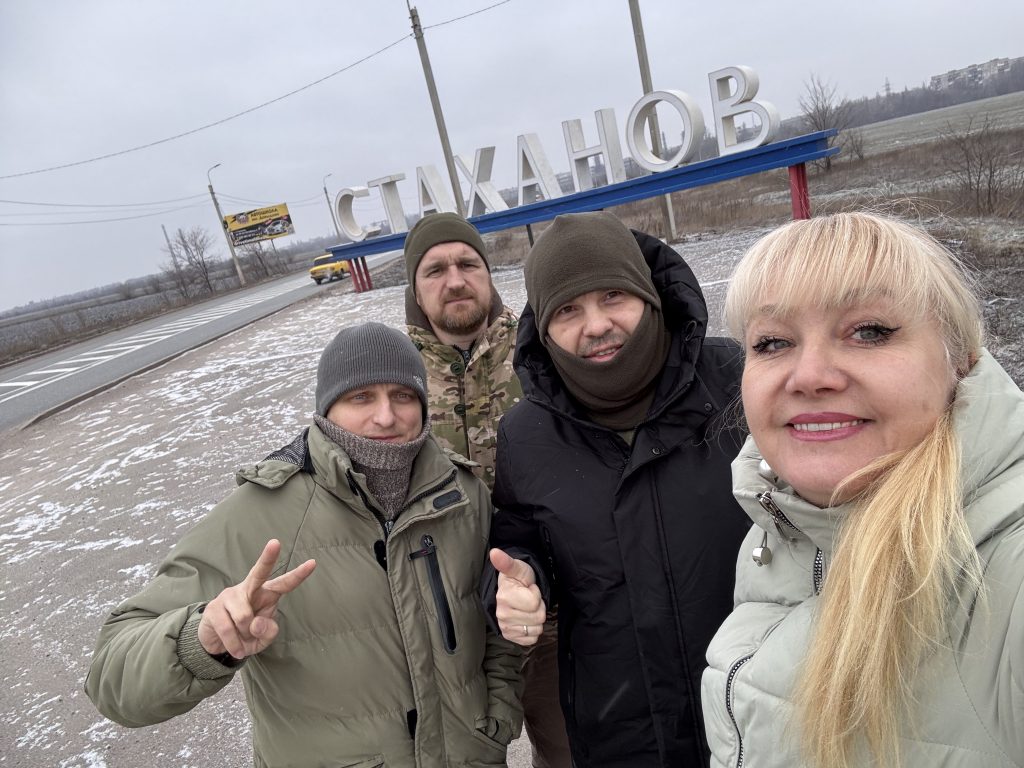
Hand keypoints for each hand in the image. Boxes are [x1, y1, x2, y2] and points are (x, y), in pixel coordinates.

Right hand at [198, 539, 315, 659]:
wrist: (217, 643)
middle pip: (259, 572)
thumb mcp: (263, 639)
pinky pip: (228, 629)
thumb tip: (255, 623)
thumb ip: (268, 632)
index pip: (284, 584)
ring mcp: (230, 596)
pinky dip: (234, 644)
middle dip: (268, 558)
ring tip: (242, 637)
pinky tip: (236, 648)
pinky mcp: (214, 607)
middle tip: (275, 543)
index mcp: (266, 594)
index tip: (313, 563)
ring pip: (244, 617)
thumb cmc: (245, 635)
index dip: (298, 575)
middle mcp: (249, 589)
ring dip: (244, 635)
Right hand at [489, 548, 545, 646]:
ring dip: (536, 618)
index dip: (536, 594)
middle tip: (529, 598)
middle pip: (538, 617)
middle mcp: (502, 615)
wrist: (511, 592)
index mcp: (504, 597)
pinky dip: (533, 630)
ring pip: (537, 629)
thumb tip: (494, 552)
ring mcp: (506, 627)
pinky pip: (532, 639)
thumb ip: (507, 562)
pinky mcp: (511, 637)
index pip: (534, 603)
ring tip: (528, 608)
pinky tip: (526, 619)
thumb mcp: (517, 568)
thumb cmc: (517, 578)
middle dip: (538, 606)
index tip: (528, 588)